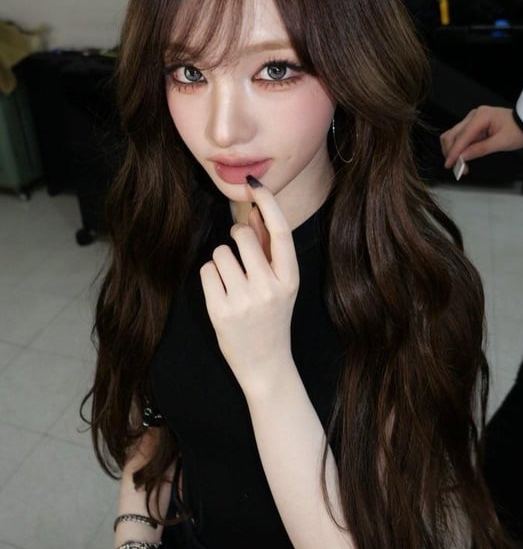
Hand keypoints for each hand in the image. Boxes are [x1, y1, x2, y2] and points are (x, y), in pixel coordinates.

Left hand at [199, 180, 299, 394]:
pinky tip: (221, 293)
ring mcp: (244, 300)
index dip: (267, 203)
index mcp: (290, 278)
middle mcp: (269, 287)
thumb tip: (255, 212)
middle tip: (240, 257)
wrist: (266, 363)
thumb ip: (269, 249)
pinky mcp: (220, 310)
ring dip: (222, 261)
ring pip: (220, 252)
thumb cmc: (272, 317)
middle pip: (241, 236)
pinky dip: (210, 276)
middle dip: (236, 238)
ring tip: (232, 283)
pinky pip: (207, 271)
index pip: (280, 231)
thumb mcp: (280, 283)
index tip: (255, 185)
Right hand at [440, 106, 522, 173]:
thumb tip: (463, 157)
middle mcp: (474, 116)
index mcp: (481, 116)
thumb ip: (481, 149)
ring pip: (454, 136)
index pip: (462, 136)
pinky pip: (461, 138)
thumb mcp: (501, 142)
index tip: (450, 164)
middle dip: (451, 152)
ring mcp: (472, 120)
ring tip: (461, 165)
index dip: (454, 151)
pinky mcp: (473, 126)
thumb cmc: (517, 130)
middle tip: (457, 168)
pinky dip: (460, 149)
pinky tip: (464, 159)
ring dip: (454, 151)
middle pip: (453, 134)